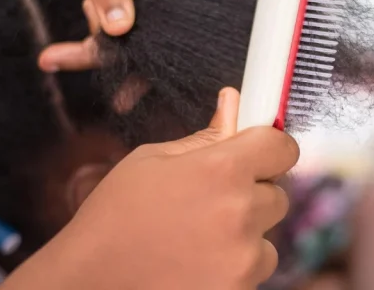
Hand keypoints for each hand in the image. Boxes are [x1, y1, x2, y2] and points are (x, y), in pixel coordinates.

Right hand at [1, 88, 299, 289]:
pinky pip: (256, 270)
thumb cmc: (113, 218)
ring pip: (268, 237)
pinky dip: (235, 267)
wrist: (90, 281)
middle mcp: (241, 213)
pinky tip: (197, 263)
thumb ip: (204, 136)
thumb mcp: (151, 161)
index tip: (256, 155)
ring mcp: (244, 259)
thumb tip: (234, 102)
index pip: (283, 148)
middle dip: (250, 194)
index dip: (269, 149)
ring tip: (196, 239)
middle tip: (208, 203)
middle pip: (277, 194)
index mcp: (222, 170)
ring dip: (245, 235)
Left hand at [38, 0, 178, 71]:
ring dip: (99, 36)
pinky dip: (97, 22)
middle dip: (118, 54)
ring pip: (134, 19)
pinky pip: (122, 5)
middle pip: (155, 26)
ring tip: (60, 48)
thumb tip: (119, 29)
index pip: (169, 18)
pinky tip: (67, 42)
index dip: (149, 56)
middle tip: (92, 84)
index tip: (129, 93)